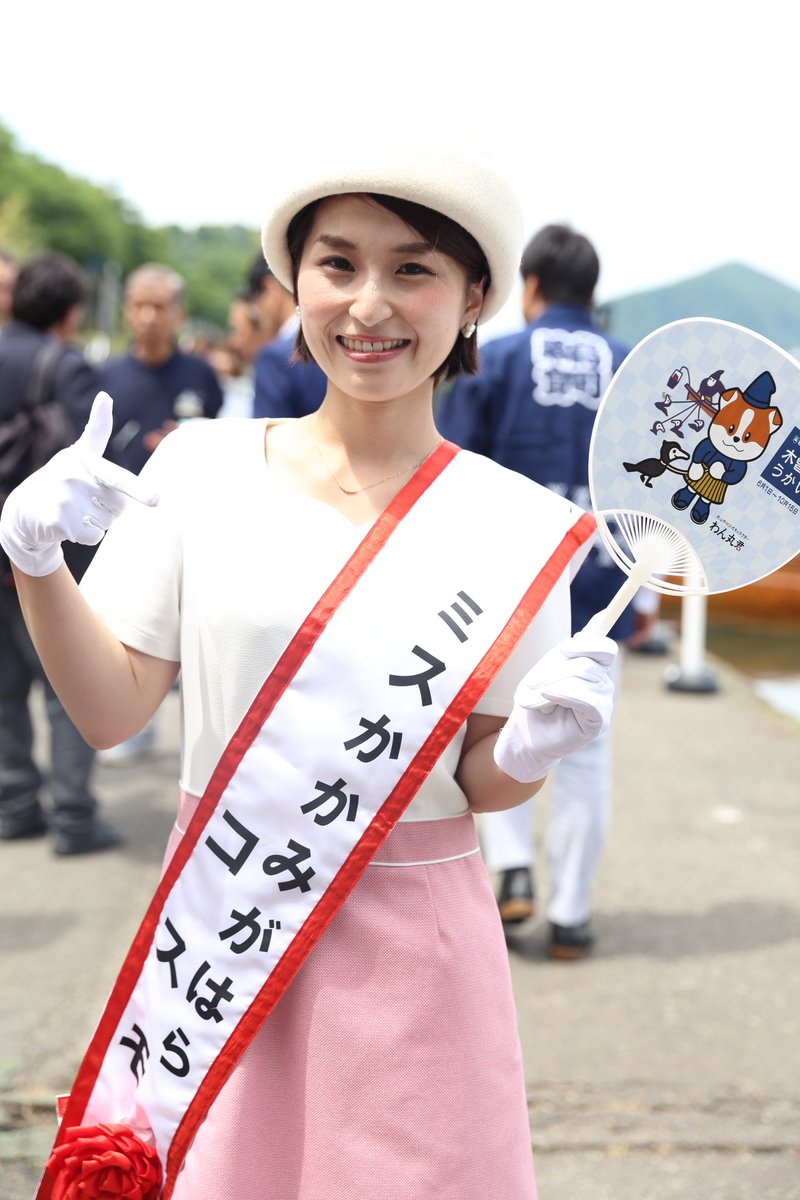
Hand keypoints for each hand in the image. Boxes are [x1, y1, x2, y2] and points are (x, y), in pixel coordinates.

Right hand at [0, 392, 158, 576]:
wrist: (25, 510)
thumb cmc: (62, 480)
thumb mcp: (79, 454)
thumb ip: (97, 430)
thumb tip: (105, 395)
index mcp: (85, 461)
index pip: (115, 475)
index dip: (136, 487)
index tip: (156, 500)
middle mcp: (76, 478)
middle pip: (120, 506)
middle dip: (108, 509)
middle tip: (83, 501)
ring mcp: (66, 500)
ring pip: (108, 522)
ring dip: (95, 522)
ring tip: (73, 511)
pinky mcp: (59, 521)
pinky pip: (94, 536)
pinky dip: (86, 536)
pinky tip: (67, 525)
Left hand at [493, 631, 617, 782]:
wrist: (525, 736)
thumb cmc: (534, 702)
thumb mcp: (545, 670)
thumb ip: (566, 653)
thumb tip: (590, 630)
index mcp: (591, 667)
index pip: (603, 646)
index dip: (593, 637)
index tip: (577, 635)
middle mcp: (603, 682)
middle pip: (588, 659)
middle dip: (555, 667)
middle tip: (531, 683)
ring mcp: (604, 701)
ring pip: (583, 674)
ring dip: (551, 683)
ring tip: (532, 699)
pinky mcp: (600, 719)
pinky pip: (587, 697)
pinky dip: (562, 693)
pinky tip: (545, 699)